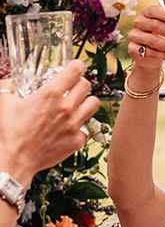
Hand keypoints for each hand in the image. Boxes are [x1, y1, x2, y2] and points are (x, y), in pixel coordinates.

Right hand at [0, 60, 99, 181]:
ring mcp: (74, 125)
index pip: (75, 71)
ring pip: (93, 104)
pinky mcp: (77, 140)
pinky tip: (69, 126)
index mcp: (50, 95)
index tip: (75, 67)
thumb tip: (10, 82)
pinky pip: (86, 127)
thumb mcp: (4, 103)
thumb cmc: (9, 132)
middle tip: (72, 86)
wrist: (15, 160)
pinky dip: (79, 126)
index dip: (76, 66)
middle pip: (86, 85)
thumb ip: (8, 87)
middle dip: (79, 83)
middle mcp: (66, 108)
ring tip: (77, 103)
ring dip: (86, 101)